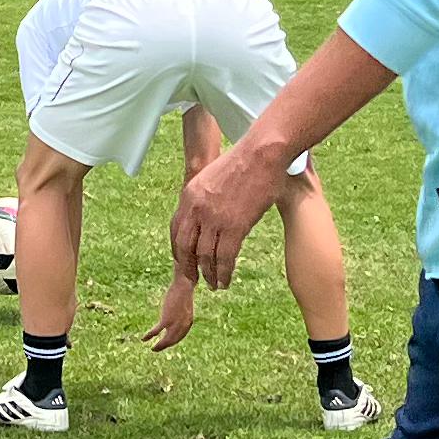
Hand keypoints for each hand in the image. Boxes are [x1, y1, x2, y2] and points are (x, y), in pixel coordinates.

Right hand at [144, 266, 203, 351]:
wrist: (183, 286)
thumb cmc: (184, 292)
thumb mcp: (184, 305)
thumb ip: (181, 313)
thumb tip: (176, 315)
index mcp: (188, 322)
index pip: (179, 336)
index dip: (172, 341)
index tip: (165, 343)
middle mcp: (183, 326)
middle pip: (173, 341)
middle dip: (165, 346)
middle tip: (156, 349)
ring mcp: (175, 324)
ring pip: (166, 340)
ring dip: (159, 346)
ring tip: (153, 349)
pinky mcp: (166, 320)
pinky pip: (156, 331)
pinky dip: (149, 336)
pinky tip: (143, 339)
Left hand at [170, 131, 284, 291]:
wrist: (262, 153)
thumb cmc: (245, 161)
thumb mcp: (213, 175)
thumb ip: (205, 196)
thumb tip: (207, 212)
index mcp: (189, 194)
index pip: (176, 229)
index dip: (178, 249)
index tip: (183, 261)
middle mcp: (196, 209)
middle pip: (185, 247)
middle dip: (188, 267)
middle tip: (195, 279)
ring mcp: (214, 218)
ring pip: (204, 256)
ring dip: (208, 274)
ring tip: (214, 284)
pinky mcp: (234, 226)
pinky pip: (224, 258)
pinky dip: (224, 273)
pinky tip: (226, 280)